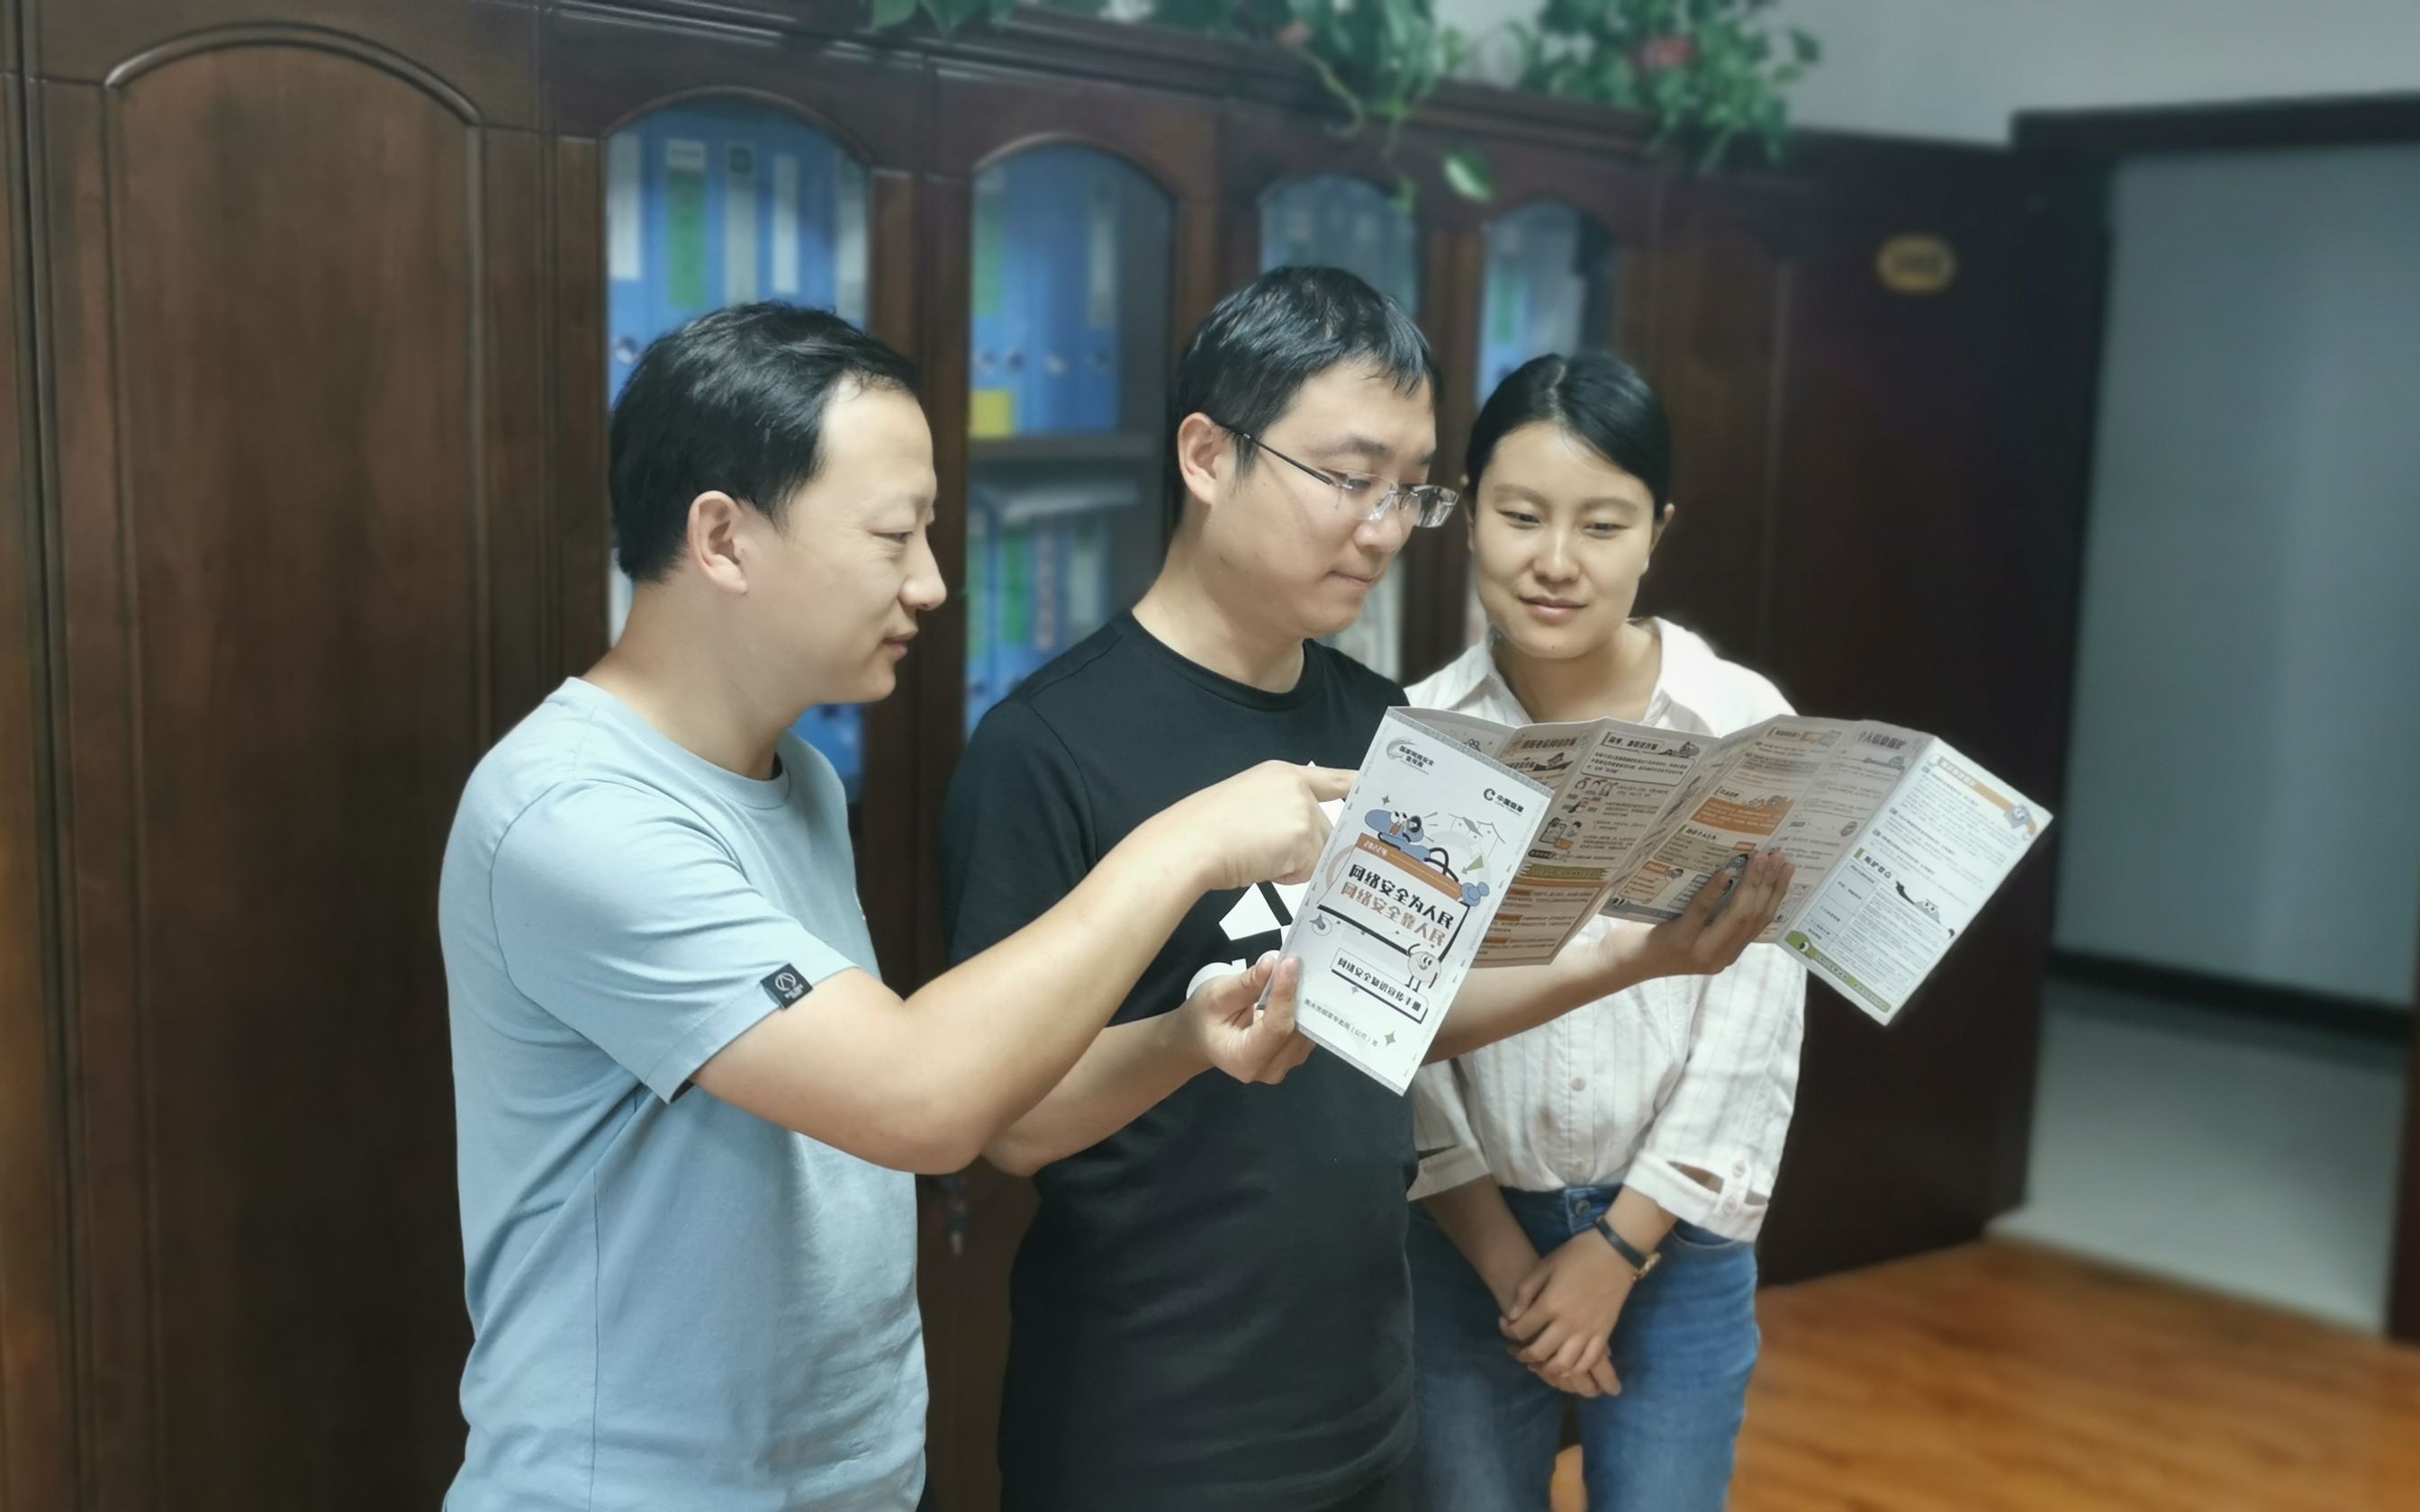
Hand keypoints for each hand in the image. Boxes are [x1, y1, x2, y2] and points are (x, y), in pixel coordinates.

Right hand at [1164, 761, 1355, 893]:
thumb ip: (1278, 811)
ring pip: (1318, 851)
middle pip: (1324, 829)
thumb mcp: (1245, 804)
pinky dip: (1287, 875)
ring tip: (1258, 857)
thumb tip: (1295, 842)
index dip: (1354, 785)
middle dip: (1302, 849)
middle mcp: (1297, 788)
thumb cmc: (1203, 829)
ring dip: (1293, 863)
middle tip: (1263, 851)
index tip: (1375, 789)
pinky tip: (1262, 865)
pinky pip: (1309, 869)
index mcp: (1281, 774)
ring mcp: (1303, 811)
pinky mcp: (1304, 837)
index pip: (1329, 779)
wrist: (1191, 843)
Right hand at [1182, 952, 1316, 1085]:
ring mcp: (1284, 1065)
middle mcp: (1269, 1070)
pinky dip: (1304, 1009)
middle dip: (1298, 996)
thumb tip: (1272, 964)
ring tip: (1300, 972)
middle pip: (1295, 1031)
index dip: (1285, 994)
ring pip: (1306, 1032)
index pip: (1276, 1027)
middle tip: (1298, 962)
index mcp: (1244, 1059)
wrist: (1201, 1037)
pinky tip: (1299, 989)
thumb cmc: (1204, 1018)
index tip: (1290, 963)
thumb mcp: (1216, 995)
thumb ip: (1247, 983)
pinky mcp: (1293, 1056)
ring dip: (1305, 1001)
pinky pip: (1307, 1032)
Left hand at [1500, 1231, 1633, 1398]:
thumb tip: (1511, 1317)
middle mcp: (1567, 1324)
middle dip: (1523, 1355)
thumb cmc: (1577, 1255)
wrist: (1615, 1252)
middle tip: (1517, 1351)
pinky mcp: (1604, 1334)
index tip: (1505, 1327)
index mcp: (1550, 1305)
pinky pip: (1589, 1361)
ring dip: (1547, 1369)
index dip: (1508, 1331)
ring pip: (1563, 1364)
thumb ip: (1525, 1292)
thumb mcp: (1544, 1266)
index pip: (1521, 1330)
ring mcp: (1588, 1332)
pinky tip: (1566, 1366)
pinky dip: (1575, 1369)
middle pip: (1539, 1352)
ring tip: (1539, 1363)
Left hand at [1600, 849, 1793, 985]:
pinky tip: (1725, 871)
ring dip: (1751, 884)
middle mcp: (1719, 957)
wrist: (1621, 964)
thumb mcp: (1694, 933)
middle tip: (1778, 856)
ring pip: (1736, 916)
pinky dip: (1716, 890)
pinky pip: (1702, 911)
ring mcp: (1700, 951)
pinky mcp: (1679, 941)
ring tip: (1759, 858)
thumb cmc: (1656, 941)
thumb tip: (1738, 875)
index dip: (1777, 895)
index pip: (1762, 923)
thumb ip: (1716, 917)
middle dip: (1770, 884)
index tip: (1787, 869)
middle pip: (1755, 917)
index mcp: (1727, 954)